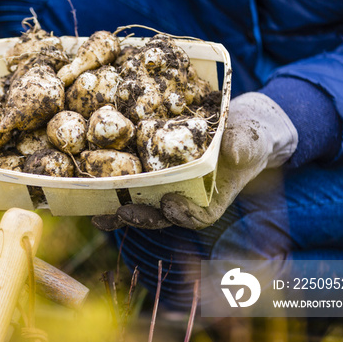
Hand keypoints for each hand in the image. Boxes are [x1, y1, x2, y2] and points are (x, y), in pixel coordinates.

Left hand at [92, 93, 297, 230]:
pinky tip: (92, 189)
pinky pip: (133, 186)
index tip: (169, 206)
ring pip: (143, 205)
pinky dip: (114, 190)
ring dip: (120, 211)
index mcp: (214, 199)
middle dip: (142, 216)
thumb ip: (243, 146)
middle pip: (163, 215)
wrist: (236, 125)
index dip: (183, 215)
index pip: (198, 216)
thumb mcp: (251, 139)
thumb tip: (234, 151)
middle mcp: (188, 199)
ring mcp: (169, 189)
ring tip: (98, 214)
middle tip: (123, 213)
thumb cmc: (249, 135)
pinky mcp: (154, 175)